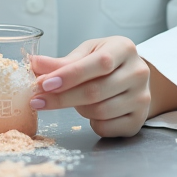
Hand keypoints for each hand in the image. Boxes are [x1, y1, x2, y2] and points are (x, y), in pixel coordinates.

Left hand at [29, 37, 153, 137]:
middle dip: (62, 98)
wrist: (132, 78)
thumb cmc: (105, 62)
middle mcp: (138, 72)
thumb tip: (34, 64)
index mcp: (125, 48)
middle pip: (96, 91)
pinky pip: (106, 127)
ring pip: (100, 111)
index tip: (44, 84)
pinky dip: (91, 122)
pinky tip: (90, 111)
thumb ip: (61, 62)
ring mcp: (142, 98)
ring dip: (78, 109)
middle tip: (37, 100)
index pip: (99, 63)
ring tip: (74, 100)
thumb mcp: (86, 53)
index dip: (70, 75)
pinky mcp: (138, 120)